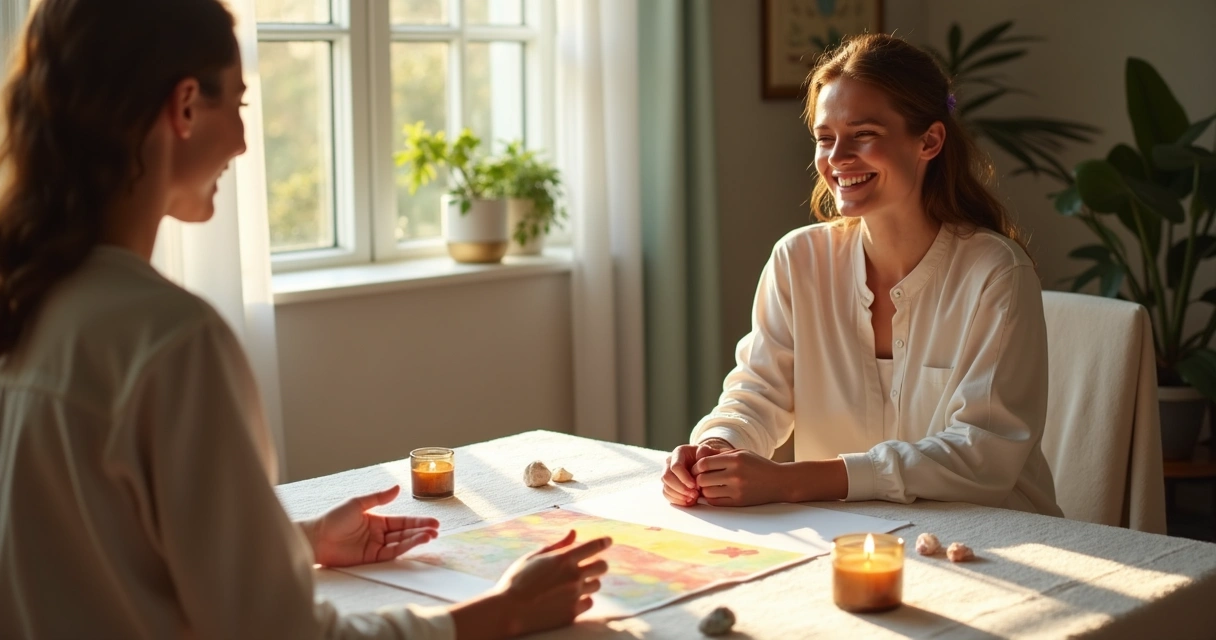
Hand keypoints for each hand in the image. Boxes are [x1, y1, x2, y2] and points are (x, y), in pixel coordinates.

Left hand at [301, 485, 438, 567]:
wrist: (316, 538)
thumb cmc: (333, 518)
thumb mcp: (358, 503)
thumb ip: (379, 498)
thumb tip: (398, 488)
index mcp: (376, 520)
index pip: (402, 521)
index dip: (417, 521)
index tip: (433, 521)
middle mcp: (378, 534)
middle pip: (405, 532)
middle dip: (421, 531)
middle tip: (437, 530)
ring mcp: (376, 547)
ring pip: (401, 543)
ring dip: (416, 539)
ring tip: (431, 536)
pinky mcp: (371, 559)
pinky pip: (392, 553)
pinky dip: (405, 547)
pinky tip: (416, 542)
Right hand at [493, 530, 611, 636]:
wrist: (508, 611)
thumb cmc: (517, 581)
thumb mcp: (533, 557)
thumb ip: (557, 545)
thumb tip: (574, 533)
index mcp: (564, 559)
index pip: (594, 546)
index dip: (604, 542)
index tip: (608, 540)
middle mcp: (574, 576)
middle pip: (602, 566)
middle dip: (599, 564)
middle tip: (591, 566)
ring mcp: (575, 595)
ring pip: (596, 585)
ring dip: (588, 583)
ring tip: (572, 585)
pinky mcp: (573, 612)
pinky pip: (588, 603)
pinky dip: (582, 600)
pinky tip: (569, 599)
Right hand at [662, 439, 734, 505]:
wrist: (704, 463)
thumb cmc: (706, 457)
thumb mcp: (709, 452)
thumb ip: (706, 452)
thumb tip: (701, 456)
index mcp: (678, 453)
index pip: (675, 466)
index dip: (684, 478)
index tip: (695, 485)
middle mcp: (669, 463)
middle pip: (667, 477)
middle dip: (681, 488)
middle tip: (695, 494)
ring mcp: (668, 474)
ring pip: (666, 487)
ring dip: (679, 496)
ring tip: (693, 498)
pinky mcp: (668, 484)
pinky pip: (667, 494)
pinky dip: (677, 500)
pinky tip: (689, 501)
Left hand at [690, 449, 789, 505]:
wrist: (779, 481)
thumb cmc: (758, 465)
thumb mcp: (742, 453)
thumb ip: (720, 454)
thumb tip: (699, 457)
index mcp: (735, 459)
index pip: (704, 463)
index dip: (696, 466)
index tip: (697, 469)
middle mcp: (735, 474)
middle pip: (702, 479)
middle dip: (698, 479)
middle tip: (699, 479)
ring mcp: (737, 490)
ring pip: (707, 492)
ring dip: (704, 489)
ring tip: (708, 486)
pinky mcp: (739, 502)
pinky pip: (716, 502)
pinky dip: (711, 498)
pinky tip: (715, 493)